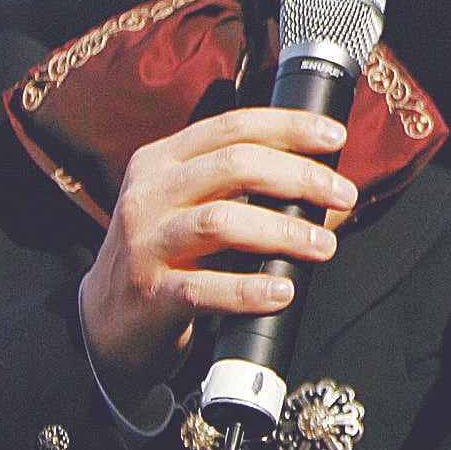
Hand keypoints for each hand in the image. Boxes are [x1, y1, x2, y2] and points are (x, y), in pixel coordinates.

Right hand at [79, 108, 357, 405]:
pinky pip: (203, 287)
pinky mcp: (148, 294)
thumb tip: (328, 187)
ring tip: (323, 245)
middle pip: (234, 165)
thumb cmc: (168, 255)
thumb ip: (246, 188)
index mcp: (162, 161)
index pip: (232, 126)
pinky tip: (281, 291)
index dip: (289, 126)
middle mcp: (148, 195)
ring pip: (221, 221)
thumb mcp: (193, 207)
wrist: (106, 323)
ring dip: (283, 230)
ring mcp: (144, 244)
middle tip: (345, 193)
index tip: (335, 137)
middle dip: (300, 176)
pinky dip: (249, 289)